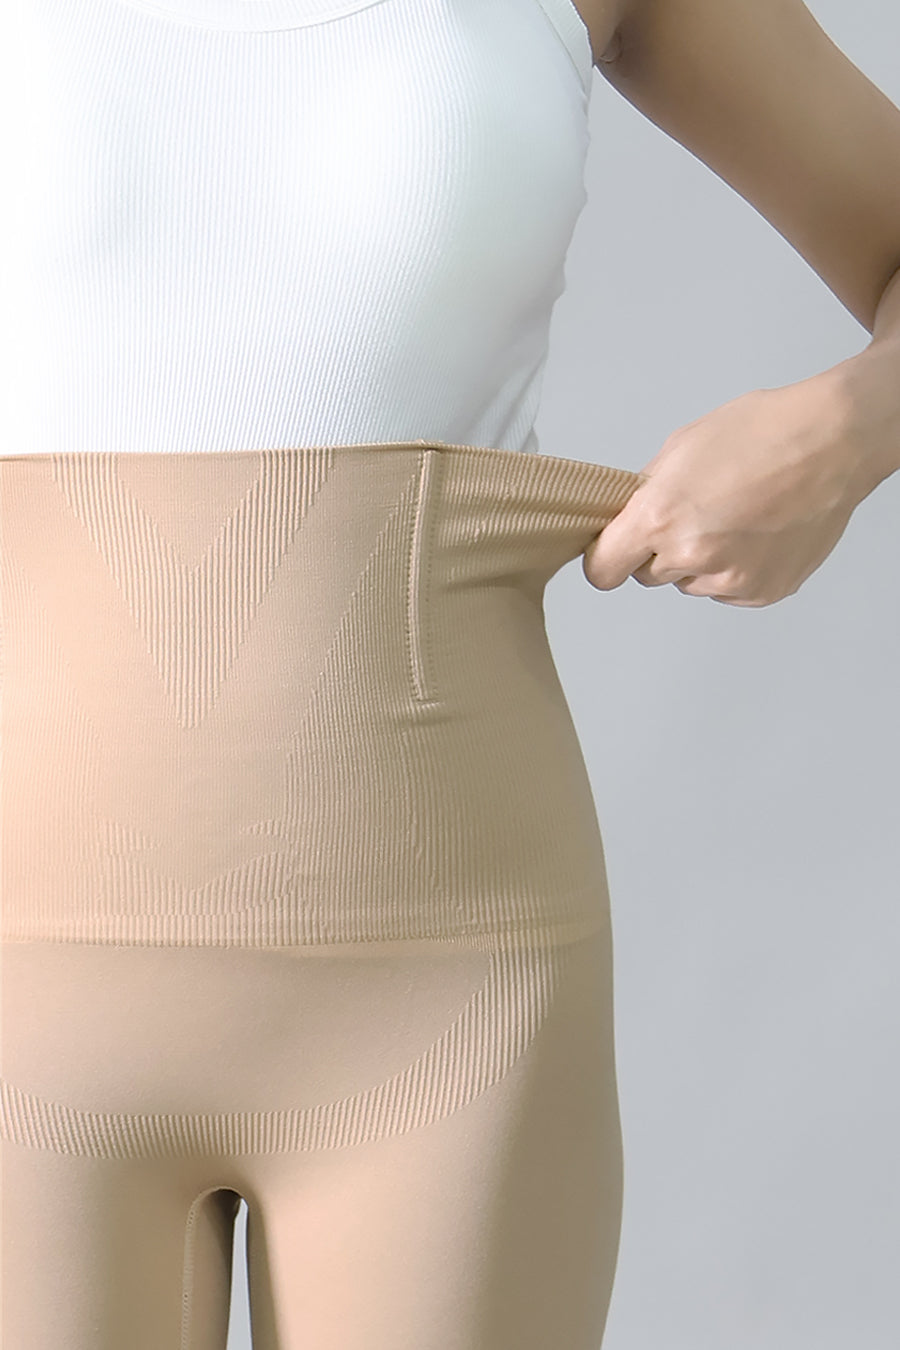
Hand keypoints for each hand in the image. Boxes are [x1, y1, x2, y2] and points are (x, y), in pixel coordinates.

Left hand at [583, 371, 874, 607]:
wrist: (832, 442)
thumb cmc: (763, 433)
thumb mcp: (682, 448)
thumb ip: (646, 492)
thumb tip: (627, 517)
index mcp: (661, 518)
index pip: (603, 570)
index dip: (605, 558)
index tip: (614, 550)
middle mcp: (693, 556)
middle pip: (647, 575)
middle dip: (659, 550)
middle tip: (694, 513)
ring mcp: (731, 579)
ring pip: (690, 583)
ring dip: (700, 561)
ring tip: (734, 517)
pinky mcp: (762, 591)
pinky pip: (728, 590)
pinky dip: (735, 568)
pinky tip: (756, 532)